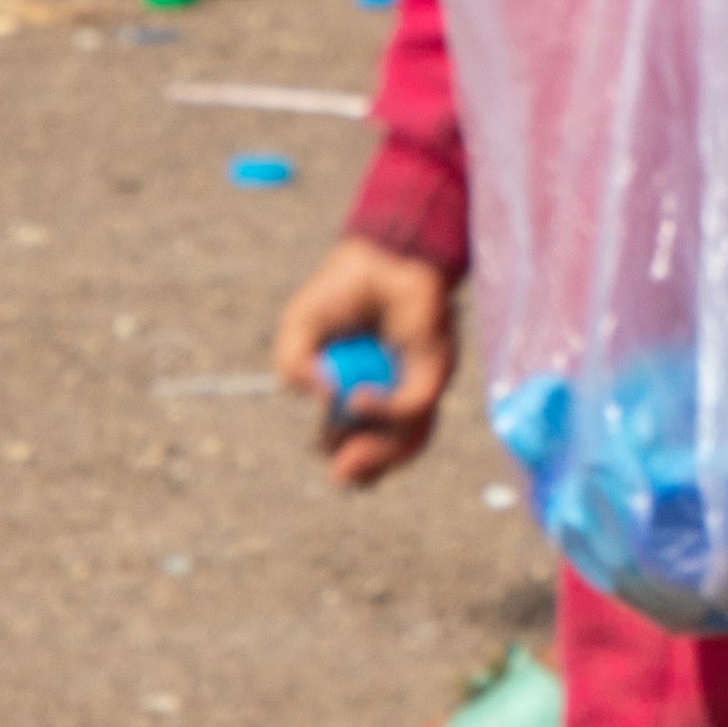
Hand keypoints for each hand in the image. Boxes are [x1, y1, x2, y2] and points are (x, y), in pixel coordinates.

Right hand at [269, 236, 455, 489]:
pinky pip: (415, 406)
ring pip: (408, 440)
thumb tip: (322, 396)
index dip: (340, 454)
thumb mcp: (299, 330)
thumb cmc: (343, 288)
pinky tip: (357, 400)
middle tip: (340, 472)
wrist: (382, 253)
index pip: (355, 440)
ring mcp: (415, 384)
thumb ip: (293, 365)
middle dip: (361, 470)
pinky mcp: (434, 370)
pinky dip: (385, 411)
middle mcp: (390, 393)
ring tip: (348, 458)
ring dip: (378, 456)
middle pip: (385, 452)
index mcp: (357, 390)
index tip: (324, 447)